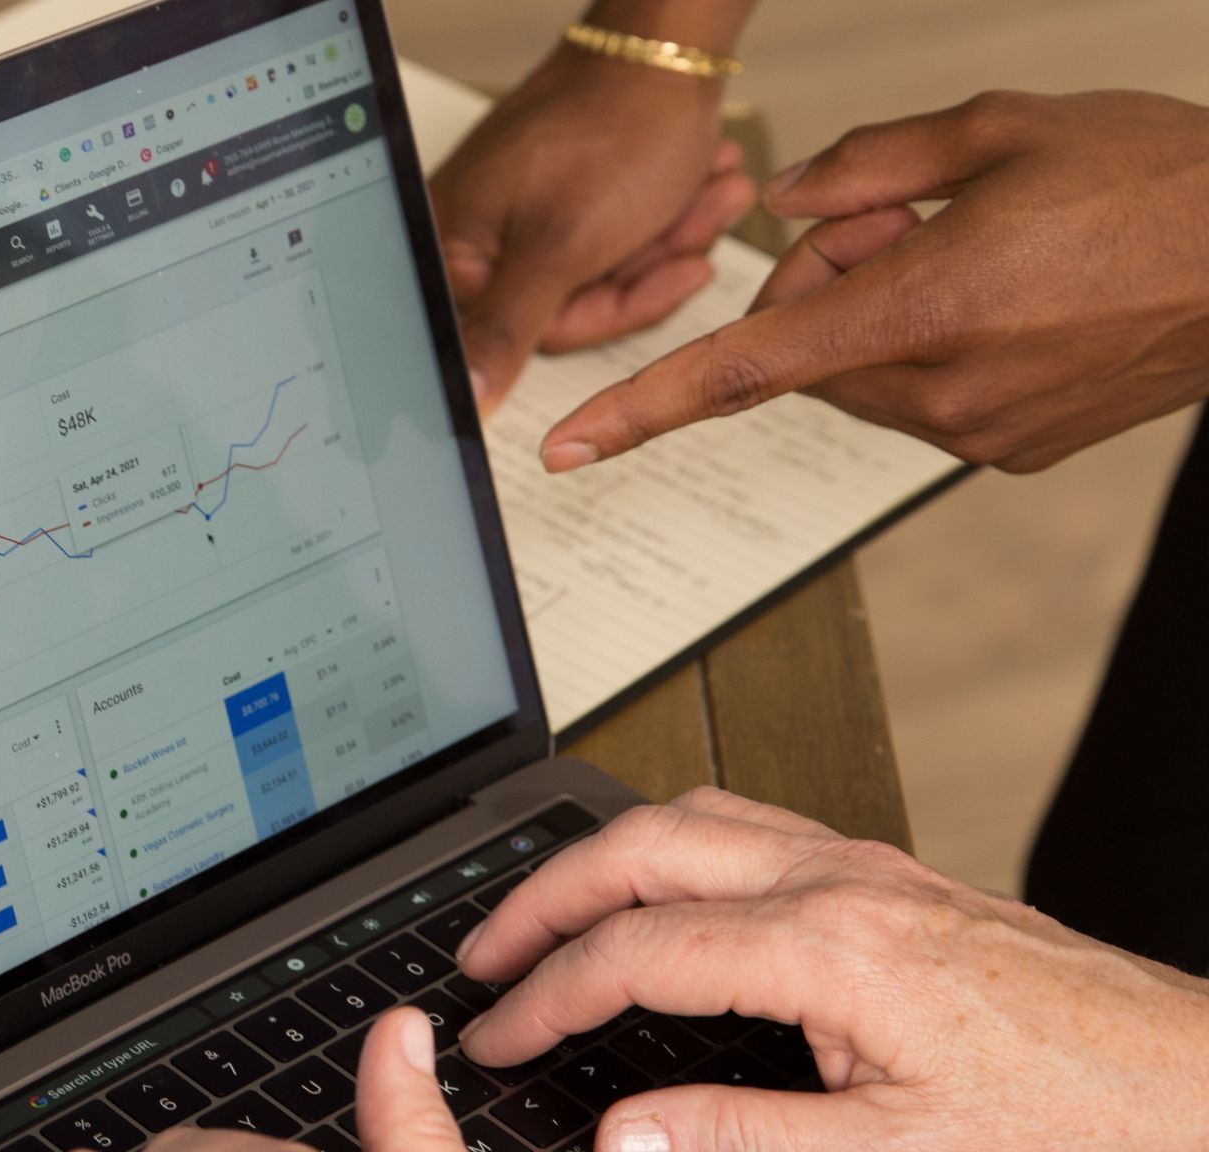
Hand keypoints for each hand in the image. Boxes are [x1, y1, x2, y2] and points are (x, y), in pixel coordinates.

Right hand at [432, 46, 755, 413]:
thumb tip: (465, 399)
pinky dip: (663, 218)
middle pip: (566, 307)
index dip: (601, 312)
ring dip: (665, 237)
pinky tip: (698, 183)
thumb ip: (509, 331)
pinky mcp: (562, 197)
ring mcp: (521, 214)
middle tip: (686, 223)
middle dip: (642, 266)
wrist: (665, 44)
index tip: (653, 282)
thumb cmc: (613, 125)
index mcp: (454, 247)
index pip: (520, 335)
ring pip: (602, 275)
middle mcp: (478, 234)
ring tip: (704, 189)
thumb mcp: (563, 247)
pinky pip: (614, 241)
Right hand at [456, 788, 1208, 1151]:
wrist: (1173, 1069)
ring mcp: (856, 861)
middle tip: (485, 956)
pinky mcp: (877, 867)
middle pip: (638, 850)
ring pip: (685, 817)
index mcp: (826, 946)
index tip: (500, 1038)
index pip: (635, 952)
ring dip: (596, 860)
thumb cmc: (1058, 1110)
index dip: (546, 997)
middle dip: (540, 900)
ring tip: (544, 916)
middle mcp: (833, 879)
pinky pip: (739, 820)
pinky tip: (655, 888)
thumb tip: (625, 1139)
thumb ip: (739, 1147)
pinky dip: (663, 847)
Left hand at [536, 91, 1208, 472]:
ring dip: (885, 312)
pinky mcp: (1006, 452)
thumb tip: (783, 204)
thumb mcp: (996, 128)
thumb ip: (865, 168)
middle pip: (809, 344)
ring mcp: (976, 434)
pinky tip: (1016, 301)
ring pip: (860, 371)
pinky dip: (936, 347)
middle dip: (832, 280)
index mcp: (919, 312)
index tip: (571, 447)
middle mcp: (938, 392)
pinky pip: (921, 397)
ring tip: (988, 256)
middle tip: (920, 220)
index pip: (744, 369)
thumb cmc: (1153, 181)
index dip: (644, 407)